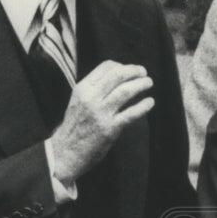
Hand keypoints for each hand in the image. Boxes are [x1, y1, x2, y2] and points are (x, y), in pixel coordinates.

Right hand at [51, 61, 153, 182]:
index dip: (122, 65)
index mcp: (83, 88)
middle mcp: (91, 98)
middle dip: (134, 71)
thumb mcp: (78, 101)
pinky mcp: (110, 129)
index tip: (131, 70)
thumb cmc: (75, 126)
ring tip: (148, 83)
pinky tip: (150, 102)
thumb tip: (116, 78)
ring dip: (141, 84)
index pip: (105, 67)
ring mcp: (100, 113)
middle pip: (118, 75)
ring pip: (126, 91)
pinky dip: (143, 106)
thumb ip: (94, 89)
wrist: (66, 152)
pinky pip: (131, 113)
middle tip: (144, 73)